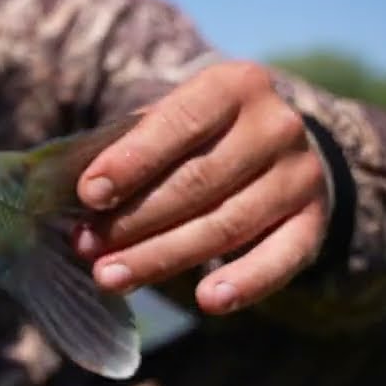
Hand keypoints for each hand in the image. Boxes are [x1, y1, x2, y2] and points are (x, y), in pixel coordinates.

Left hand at [75, 61, 330, 314]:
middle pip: (197, 182)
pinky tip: (207, 301)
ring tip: (110, 277)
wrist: (275, 144)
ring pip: (226, 225)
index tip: (88, 195)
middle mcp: (275, 125)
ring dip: (163, 256)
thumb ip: (127, 147)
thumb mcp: (166, 121)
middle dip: (134, 220)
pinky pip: (282, 258)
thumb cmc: (195, 134)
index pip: (178, 124)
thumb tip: (71, 192)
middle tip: (86, 247)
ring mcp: (301, 174)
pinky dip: (245, 283)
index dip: (131, 162)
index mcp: (233, 85)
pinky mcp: (314, 220)